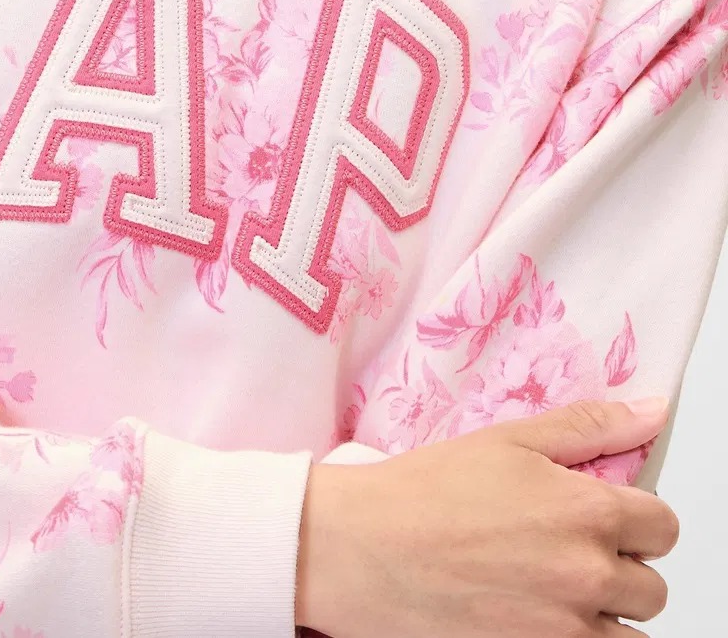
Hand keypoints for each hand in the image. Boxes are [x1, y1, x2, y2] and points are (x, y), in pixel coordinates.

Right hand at [295, 397, 677, 637]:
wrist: (362, 550)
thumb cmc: (425, 491)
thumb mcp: (508, 440)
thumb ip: (589, 427)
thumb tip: (651, 411)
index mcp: (587, 512)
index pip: (663, 527)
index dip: (636, 517)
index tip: (603, 515)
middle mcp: (587, 577)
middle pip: (651, 588)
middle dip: (618, 568)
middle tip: (563, 550)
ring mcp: (564, 632)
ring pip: (626, 635)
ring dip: (601, 614)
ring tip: (547, 587)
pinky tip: (528, 612)